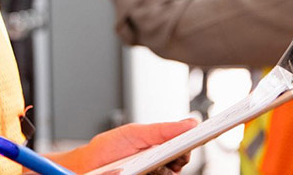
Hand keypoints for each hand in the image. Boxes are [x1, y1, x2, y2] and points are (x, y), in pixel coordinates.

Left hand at [47, 119, 197, 173]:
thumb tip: (191, 123)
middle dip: (181, 154)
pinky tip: (152, 169)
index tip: (203, 133)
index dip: (195, 137)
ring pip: (173, 171)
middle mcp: (159, 160)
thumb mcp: (137, 133)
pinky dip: (160, 172)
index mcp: (158, 143)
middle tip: (176, 152)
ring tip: (157, 161)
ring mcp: (155, 173)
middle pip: (182, 159)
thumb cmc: (110, 147)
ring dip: (168, 166)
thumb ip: (164, 129)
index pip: (183, 141)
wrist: (89, 166)